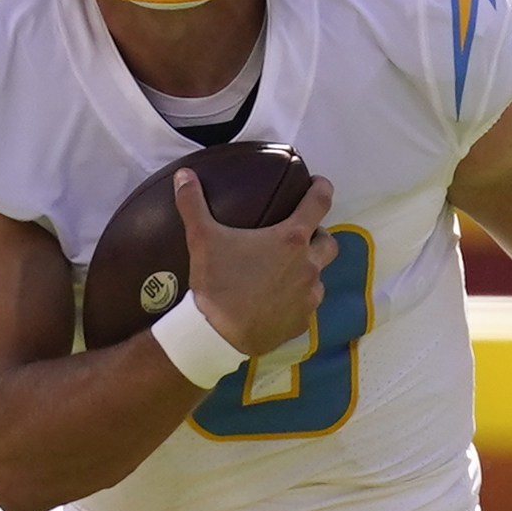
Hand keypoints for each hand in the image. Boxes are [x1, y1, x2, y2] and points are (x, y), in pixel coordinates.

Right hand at [176, 168, 335, 360]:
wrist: (217, 336)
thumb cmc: (216, 283)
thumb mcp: (201, 239)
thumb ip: (193, 203)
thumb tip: (182, 174)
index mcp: (291, 239)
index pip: (320, 202)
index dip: (322, 188)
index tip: (318, 184)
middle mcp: (308, 265)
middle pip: (329, 242)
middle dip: (318, 236)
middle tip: (297, 237)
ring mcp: (309, 295)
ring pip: (319, 276)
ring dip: (307, 270)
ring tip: (283, 273)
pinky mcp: (302, 321)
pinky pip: (306, 305)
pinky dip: (296, 299)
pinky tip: (276, 302)